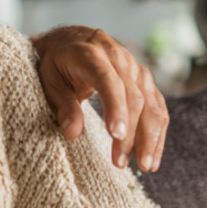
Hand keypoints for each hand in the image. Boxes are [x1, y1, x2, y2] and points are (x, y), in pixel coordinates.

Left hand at [30, 26, 167, 170]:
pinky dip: (158, 133)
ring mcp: (136, 69)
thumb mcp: (48, 80)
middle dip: (131, 133)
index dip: (115, 107)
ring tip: (145, 166)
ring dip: (150, 137)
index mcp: (91, 53)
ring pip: (151, 104)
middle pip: (134, 97)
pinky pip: (158, 108)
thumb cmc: (56, 64)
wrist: (72, 41)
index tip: (115, 135)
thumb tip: (72, 133)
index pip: (108, 81)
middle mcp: (119, 59)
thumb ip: (61, 104)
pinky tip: (152, 155)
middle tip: (120, 162)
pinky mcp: (145, 81)